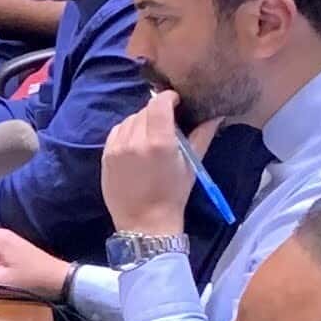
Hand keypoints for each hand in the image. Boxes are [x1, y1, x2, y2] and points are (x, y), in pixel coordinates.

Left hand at [100, 92, 196, 238]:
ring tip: (152, 134)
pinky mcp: (105, 155)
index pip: (159, 104)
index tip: (176, 101)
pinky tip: (137, 143)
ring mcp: (116, 148)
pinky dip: (128, 131)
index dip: (168, 98)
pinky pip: (117, 132)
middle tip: (168, 122)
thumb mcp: (191, 164)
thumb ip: (201, 135)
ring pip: (129, 120)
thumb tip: (215, 115)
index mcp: (159, 142)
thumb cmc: (173, 194)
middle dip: (157, 112)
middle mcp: (134, 141)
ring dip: (142, 121)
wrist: (144, 222)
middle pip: (144, 111)